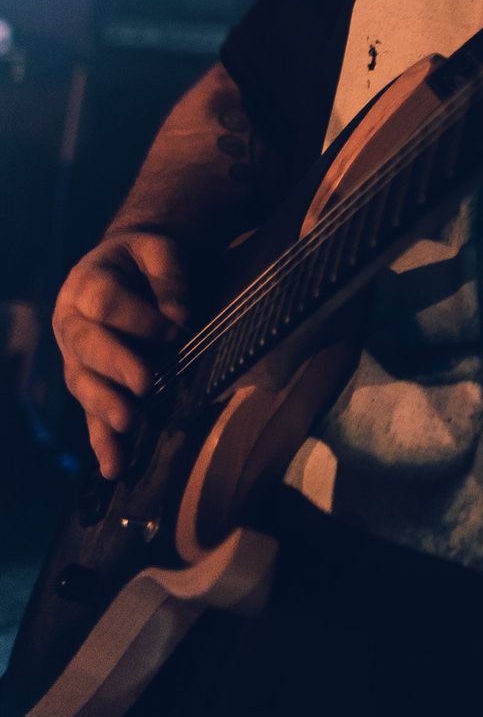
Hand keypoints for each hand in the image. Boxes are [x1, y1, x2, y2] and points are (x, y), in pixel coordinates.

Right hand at [52, 230, 191, 478]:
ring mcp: (74, 356)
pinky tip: (113, 467)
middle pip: (85, 345)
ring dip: (104, 405)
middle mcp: (70, 321)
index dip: (136, 317)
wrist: (130, 267)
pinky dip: (101, 441)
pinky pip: (89, 413)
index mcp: (86, 281)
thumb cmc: (147, 259)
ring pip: (82, 382)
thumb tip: (178, 317)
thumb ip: (170, 276)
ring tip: (127, 422)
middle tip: (145, 383)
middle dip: (115, 365)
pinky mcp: (88, 383)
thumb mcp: (160, 249)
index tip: (175, 328)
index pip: (102, 301)